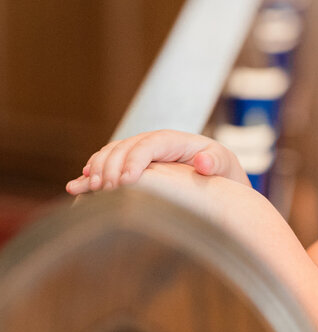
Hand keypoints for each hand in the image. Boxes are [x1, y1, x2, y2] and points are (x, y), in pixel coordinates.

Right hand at [65, 129, 250, 195]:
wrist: (219, 181)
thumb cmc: (224, 174)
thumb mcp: (226, 166)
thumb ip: (216, 162)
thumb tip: (202, 161)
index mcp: (175, 141)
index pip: (149, 144)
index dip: (135, 160)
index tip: (127, 182)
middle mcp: (154, 144)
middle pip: (125, 148)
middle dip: (112, 166)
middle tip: (106, 190)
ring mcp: (140, 154)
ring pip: (111, 154)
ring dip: (98, 169)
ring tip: (91, 188)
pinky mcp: (132, 167)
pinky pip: (107, 166)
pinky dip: (92, 174)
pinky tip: (77, 185)